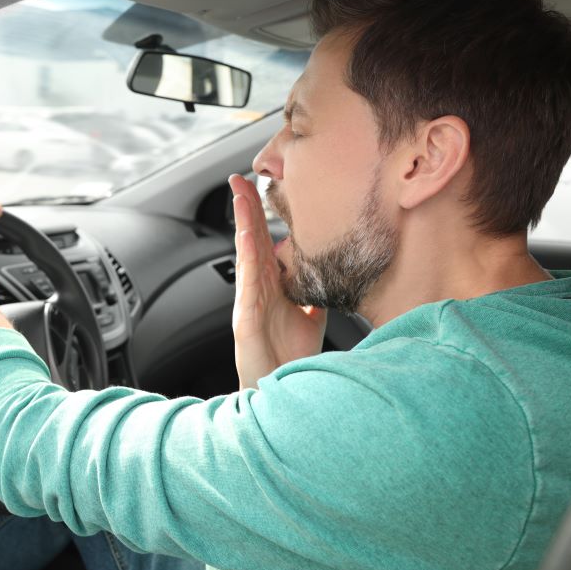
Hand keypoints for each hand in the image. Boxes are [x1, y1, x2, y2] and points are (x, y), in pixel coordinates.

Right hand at [230, 174, 326, 388]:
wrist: (279, 392)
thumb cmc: (291, 359)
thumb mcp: (312, 318)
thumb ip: (315, 294)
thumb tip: (330, 273)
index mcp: (274, 288)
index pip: (268, 243)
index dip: (266, 216)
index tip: (268, 188)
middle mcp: (259, 289)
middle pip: (252, 240)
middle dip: (248, 208)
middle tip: (243, 177)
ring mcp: (250, 300)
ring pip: (245, 252)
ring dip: (242, 221)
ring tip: (240, 192)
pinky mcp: (245, 315)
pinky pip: (246, 278)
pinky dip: (245, 254)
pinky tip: (245, 233)